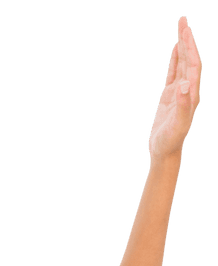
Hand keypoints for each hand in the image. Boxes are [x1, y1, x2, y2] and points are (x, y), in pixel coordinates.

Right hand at [147, 16, 201, 160]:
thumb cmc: (170, 140)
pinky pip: (174, 72)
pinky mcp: (170, 95)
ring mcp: (180, 91)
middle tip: (183, 20)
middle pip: (190, 60)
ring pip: (183, 63)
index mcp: (192, 94)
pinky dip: (175, 59)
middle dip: (187, 40)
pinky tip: (176, 48)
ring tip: (181, 27)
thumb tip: (185, 84)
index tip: (185, 33)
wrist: (165, 150)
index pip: (194, 66)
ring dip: (182, 46)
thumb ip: (183, 104)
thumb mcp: (177, 124)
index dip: (190, 49)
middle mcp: (189, 89)